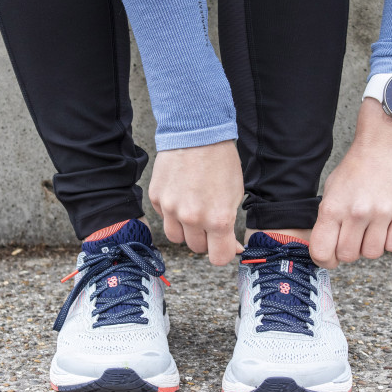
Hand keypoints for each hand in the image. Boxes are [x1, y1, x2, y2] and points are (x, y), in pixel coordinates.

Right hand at [149, 140, 243, 265]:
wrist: (197, 132)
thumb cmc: (221, 162)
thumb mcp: (236, 195)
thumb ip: (229, 224)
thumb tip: (231, 247)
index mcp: (218, 219)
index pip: (219, 258)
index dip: (224, 252)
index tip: (225, 244)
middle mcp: (192, 218)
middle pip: (197, 248)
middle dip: (205, 238)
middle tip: (209, 219)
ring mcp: (170, 208)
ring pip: (176, 238)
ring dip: (186, 230)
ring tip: (193, 210)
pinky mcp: (156, 198)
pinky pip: (164, 218)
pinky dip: (172, 212)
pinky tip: (181, 194)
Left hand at [310, 99, 391, 268]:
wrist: (383, 148)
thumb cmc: (354, 171)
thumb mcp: (330, 192)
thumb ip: (327, 222)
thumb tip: (326, 251)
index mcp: (333, 208)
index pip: (322, 251)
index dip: (324, 260)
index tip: (329, 258)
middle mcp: (356, 213)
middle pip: (348, 256)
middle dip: (348, 252)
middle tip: (352, 238)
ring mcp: (381, 214)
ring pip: (372, 253)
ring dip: (370, 246)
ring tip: (370, 229)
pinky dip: (389, 241)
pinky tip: (385, 227)